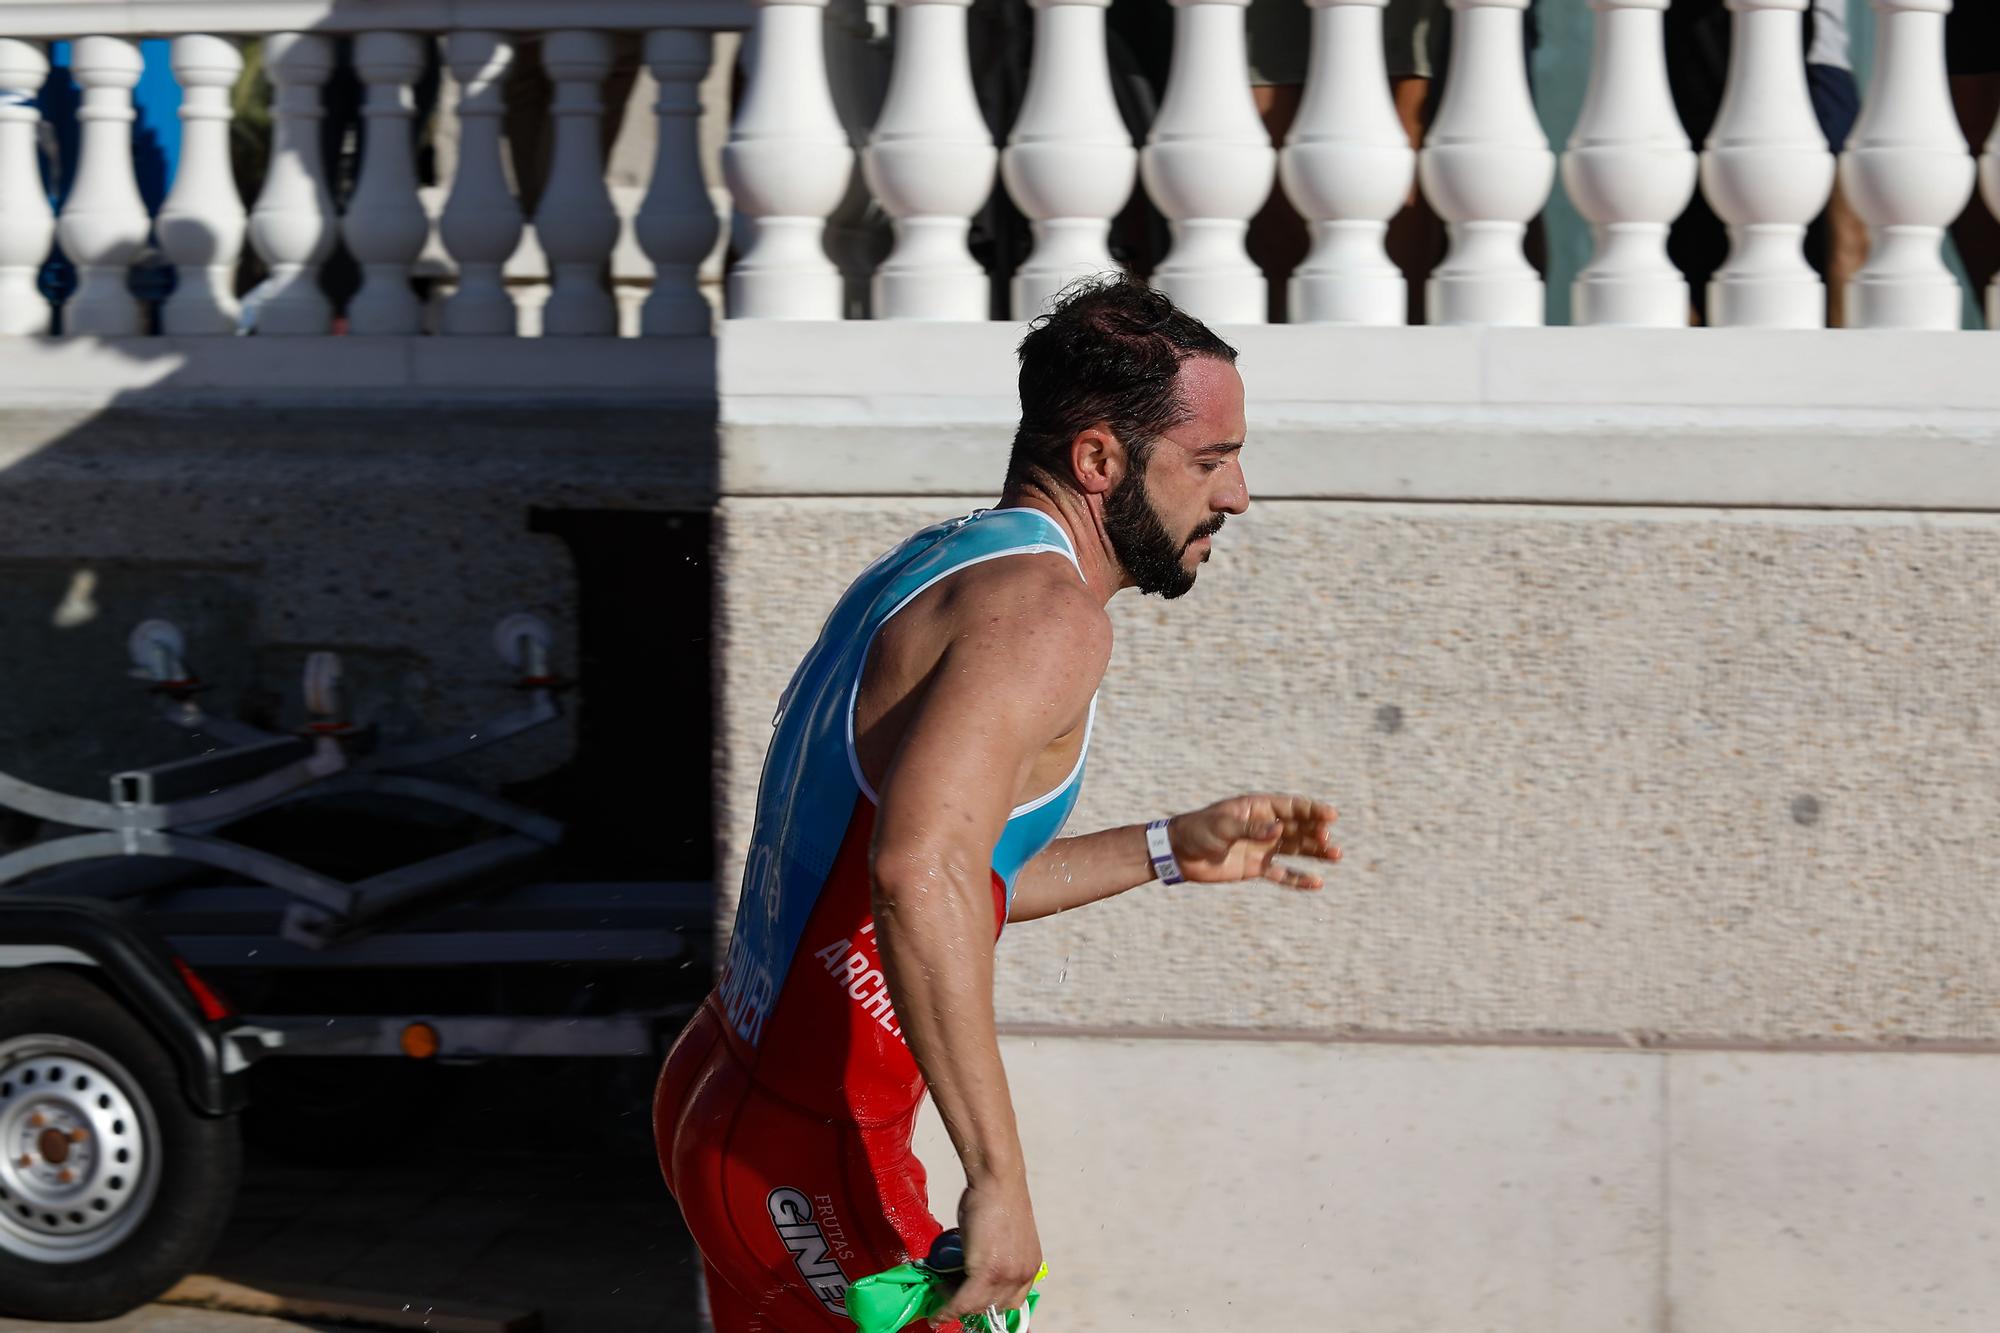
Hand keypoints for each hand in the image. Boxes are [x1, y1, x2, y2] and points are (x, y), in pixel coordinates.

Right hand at [939, 1177, 1041, 1327]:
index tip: (972, 1304)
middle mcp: (1023, 1274)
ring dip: (956, 1307)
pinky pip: (963, 1302)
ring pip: (977, 1307)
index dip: (989, 1305)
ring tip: (942, 1294)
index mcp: (1030, 1266)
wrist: (997, 1180)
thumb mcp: (1005, 1236)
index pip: (1012, 1302)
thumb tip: (973, 1268)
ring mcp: (1007, 1275)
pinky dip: (948, 1310)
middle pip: (994, 1308)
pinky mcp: (987, 1272)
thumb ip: (995, 1257)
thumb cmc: (996, 1199)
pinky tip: (938, 1312)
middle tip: (951, 1295)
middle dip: (971, 1306)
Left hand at [1169, 793, 1340, 888]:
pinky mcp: (1257, 868)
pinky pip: (1283, 874)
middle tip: (1329, 840)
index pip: (1292, 806)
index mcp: (1258, 808)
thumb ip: (1250, 828)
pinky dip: (1299, 879)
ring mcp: (1262, 847)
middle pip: (1299, 827)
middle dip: (1316, 832)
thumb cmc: (1197, 831)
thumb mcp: (1222, 826)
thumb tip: (1279, 829)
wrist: (1177, 854)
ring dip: (1316, 852)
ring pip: (1296, 849)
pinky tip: (1317, 883)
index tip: (1332, 816)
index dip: (1313, 810)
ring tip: (1337, 856)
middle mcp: (1265, 826)